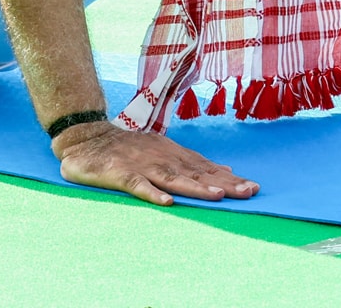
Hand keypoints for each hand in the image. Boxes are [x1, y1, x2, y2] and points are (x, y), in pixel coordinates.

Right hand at [53, 121, 258, 205]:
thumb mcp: (164, 150)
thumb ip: (192, 162)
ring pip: (173, 178)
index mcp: (173, 155)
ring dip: (196, 188)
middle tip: (248, 192)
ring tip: (217, 197)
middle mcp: (162, 159)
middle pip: (196, 174)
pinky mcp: (120, 174)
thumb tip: (225, 171)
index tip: (253, 188)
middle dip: (223, 184)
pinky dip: (152, 193)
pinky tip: (166, 203)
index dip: (230, 179)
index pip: (206, 169)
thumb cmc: (128, 148)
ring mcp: (142, 166)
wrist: (86, 137)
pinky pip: (138, 185)